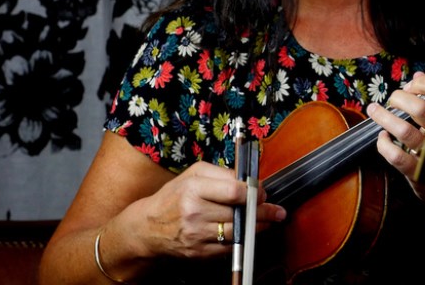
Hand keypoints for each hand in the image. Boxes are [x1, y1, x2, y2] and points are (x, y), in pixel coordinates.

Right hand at [118, 159, 286, 260]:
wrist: (148, 228)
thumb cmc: (173, 197)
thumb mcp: (193, 174)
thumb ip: (221, 173)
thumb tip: (248, 180)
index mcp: (194, 189)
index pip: (234, 192)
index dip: (254, 192)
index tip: (262, 191)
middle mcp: (195, 213)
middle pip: (240, 213)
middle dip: (263, 210)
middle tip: (276, 209)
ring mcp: (197, 235)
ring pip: (239, 232)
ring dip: (259, 226)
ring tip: (271, 219)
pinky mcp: (199, 252)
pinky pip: (230, 247)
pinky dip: (244, 240)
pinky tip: (252, 232)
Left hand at [369, 71, 424, 202]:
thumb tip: (418, 77)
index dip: (421, 84)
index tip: (412, 85)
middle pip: (420, 108)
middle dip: (400, 98)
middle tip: (393, 99)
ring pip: (404, 130)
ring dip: (383, 116)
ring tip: (374, 109)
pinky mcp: (419, 172)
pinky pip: (396, 157)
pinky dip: (384, 145)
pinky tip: (382, 137)